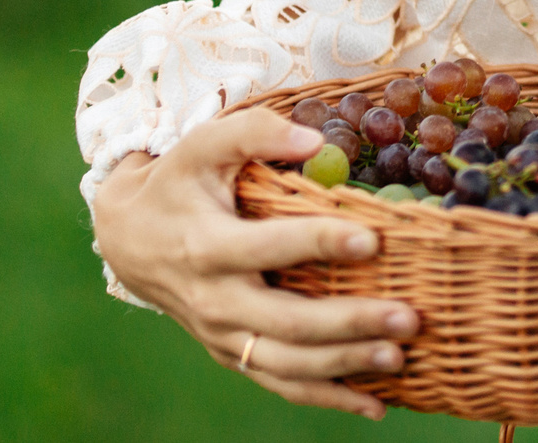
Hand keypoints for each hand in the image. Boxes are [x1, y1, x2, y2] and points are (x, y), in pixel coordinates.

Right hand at [91, 108, 419, 419]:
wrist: (129, 238)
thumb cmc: (179, 182)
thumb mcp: (203, 145)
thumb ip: (255, 131)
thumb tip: (315, 139)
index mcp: (207, 246)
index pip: (268, 248)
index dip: (318, 243)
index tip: (371, 240)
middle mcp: (214, 299)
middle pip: (285, 322)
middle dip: (349, 323)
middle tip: (408, 317)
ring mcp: (222, 334)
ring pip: (286, 364)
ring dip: (345, 366)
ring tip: (399, 358)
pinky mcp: (232, 353)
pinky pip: (279, 384)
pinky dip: (327, 398)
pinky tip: (375, 406)